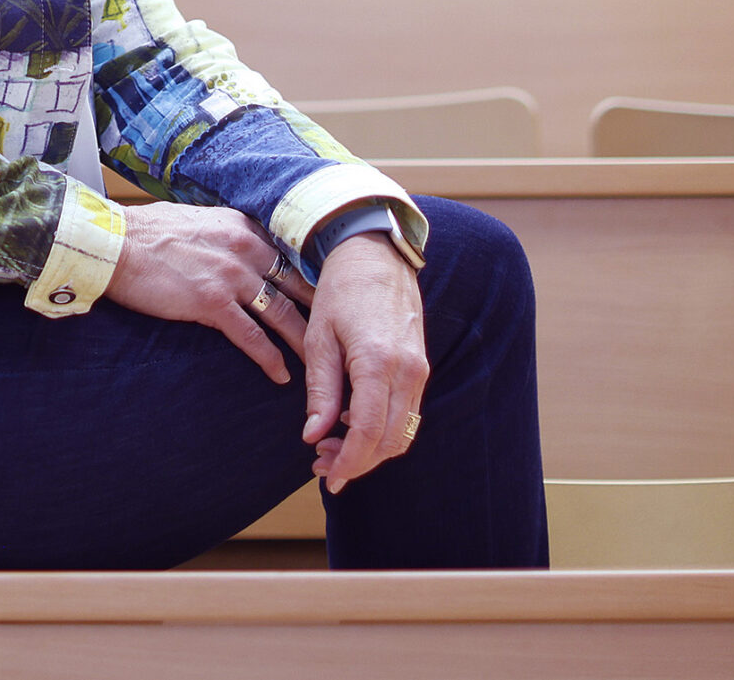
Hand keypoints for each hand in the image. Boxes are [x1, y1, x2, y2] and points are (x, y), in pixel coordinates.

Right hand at [103, 202, 312, 384]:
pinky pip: (251, 337)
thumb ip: (228, 236)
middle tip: (338, 338)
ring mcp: (230, 276)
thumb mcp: (200, 222)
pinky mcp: (212, 302)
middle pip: (296, 286)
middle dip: (320, 314)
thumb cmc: (148, 233)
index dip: (311, 283)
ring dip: (303, 343)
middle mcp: (245, 248)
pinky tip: (281, 376)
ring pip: (282, 314)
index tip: (328, 303)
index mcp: (243, 227)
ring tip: (320, 366)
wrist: (114, 244)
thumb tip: (244, 250)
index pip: (290, 257)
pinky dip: (270, 358)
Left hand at [302, 232, 427, 492]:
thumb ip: (321, 390)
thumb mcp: (319, 337)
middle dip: (358, 462)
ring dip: (371, 448)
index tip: (328, 477)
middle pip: (391, 440)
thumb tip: (313, 435)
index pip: (370, 432)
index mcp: (378, 362)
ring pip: (403, 431)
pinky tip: (351, 422)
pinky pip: (406, 412)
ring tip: (331, 447)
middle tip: (322, 466)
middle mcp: (407, 371)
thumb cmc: (340, 290)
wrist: (375, 254)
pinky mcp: (419, 366)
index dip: (350, 461)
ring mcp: (418, 370)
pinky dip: (383, 428)